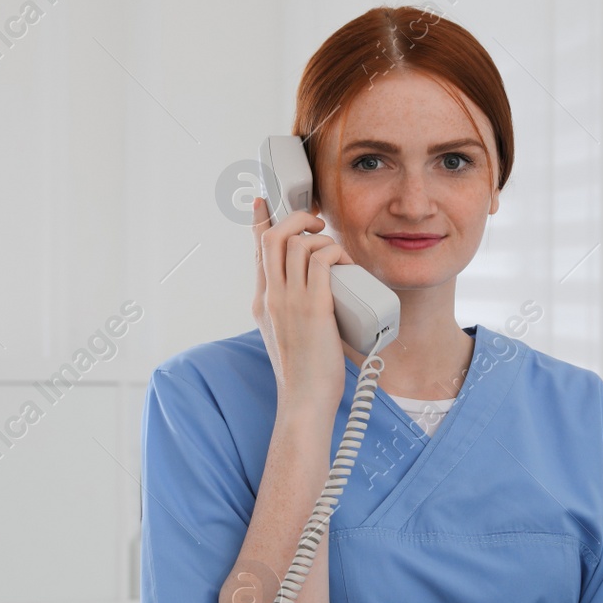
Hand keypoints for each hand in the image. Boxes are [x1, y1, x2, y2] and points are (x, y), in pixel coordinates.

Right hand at [251, 196, 353, 418]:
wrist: (305, 400)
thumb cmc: (304, 372)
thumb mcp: (288, 334)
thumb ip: (292, 311)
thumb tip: (317, 294)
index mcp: (263, 302)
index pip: (258, 252)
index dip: (260, 222)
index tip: (263, 202)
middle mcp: (271, 297)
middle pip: (273, 238)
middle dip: (296, 219)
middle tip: (317, 224)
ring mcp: (290, 301)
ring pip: (297, 245)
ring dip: (322, 239)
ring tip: (338, 253)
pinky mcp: (313, 308)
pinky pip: (321, 263)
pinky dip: (334, 254)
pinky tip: (344, 262)